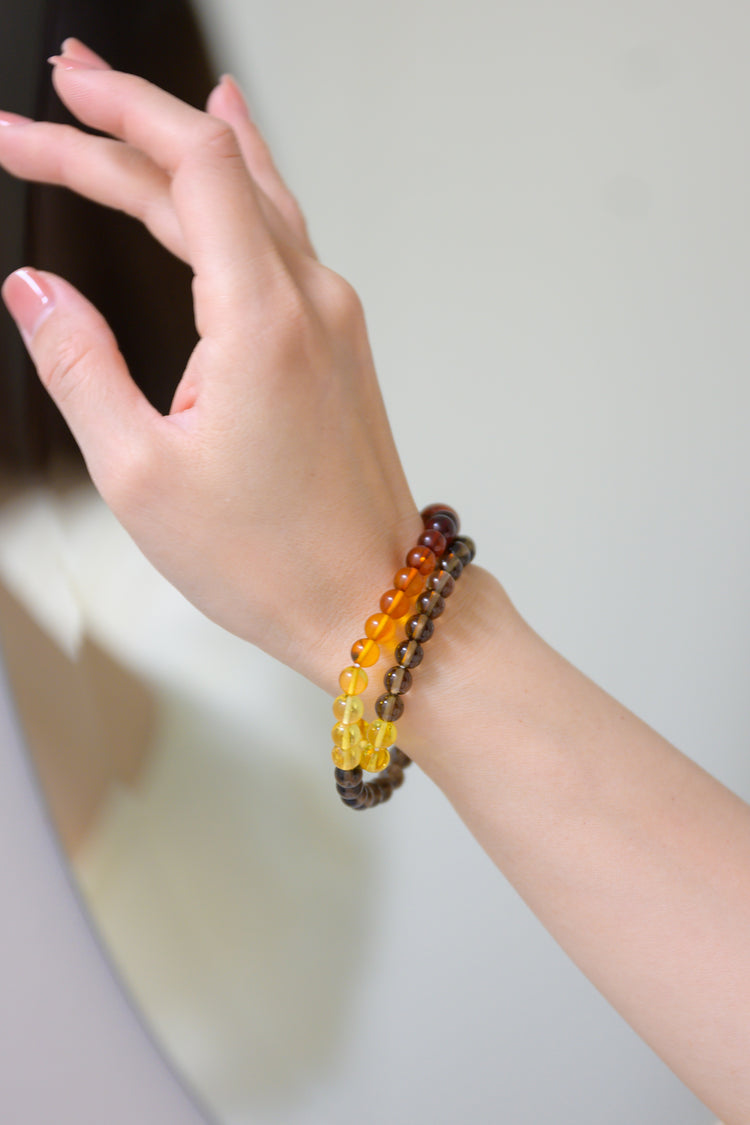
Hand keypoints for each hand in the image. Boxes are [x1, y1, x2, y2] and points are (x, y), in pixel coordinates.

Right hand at [0, 41, 419, 687]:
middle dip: (118, 136)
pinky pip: (282, 240)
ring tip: (110, 113)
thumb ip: (79, 364)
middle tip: (38, 121)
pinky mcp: (337, 345)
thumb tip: (33, 289)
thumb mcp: (141, 474)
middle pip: (213, 174)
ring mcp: (334, 320)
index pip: (195, 163)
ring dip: (174, 158)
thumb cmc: (271, 559)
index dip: (118, 114)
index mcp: (263, 321)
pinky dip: (238, 189)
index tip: (57, 94)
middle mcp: (311, 302)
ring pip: (250, 200)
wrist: (372, 601)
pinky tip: (229, 152)